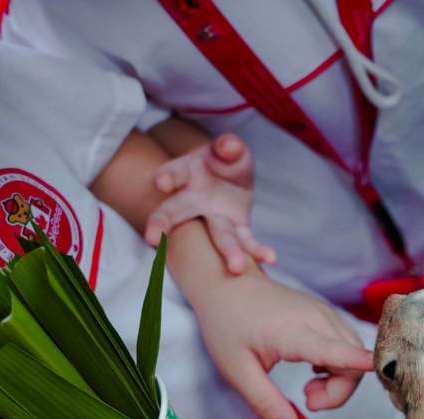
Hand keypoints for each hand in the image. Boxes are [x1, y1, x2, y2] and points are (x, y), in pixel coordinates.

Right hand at [144, 133, 275, 274]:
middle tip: (153, 239)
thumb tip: (229, 145)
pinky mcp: (235, 230)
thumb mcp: (226, 148)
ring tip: (237, 268)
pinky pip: (245, 241)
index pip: (173, 173)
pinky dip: (257, 250)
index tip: (161, 183)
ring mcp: (214, 219)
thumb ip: (228, 146)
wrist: (228, 180)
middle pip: (174, 212)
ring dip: (228, 251)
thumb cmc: (222, 161)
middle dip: (162, 224)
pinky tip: (271, 258)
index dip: (167, 177)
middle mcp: (193, 201)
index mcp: (185, 174)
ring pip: (217, 235)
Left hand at [189, 272, 374, 418]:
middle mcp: (316, 319)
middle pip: (353, 361)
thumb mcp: (236, 370)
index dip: (360, 363)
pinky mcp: (325, 313)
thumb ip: (264, 401)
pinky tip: (314, 368)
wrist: (226, 283)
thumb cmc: (226, 324)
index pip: (338, 351)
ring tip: (308, 386)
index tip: (382, 370)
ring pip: (355, 352)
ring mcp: (323, 313)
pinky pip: (348, 343)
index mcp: (294, 333)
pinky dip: (340, 363)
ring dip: (340, 378)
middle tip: (306, 401)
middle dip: (338, 392)